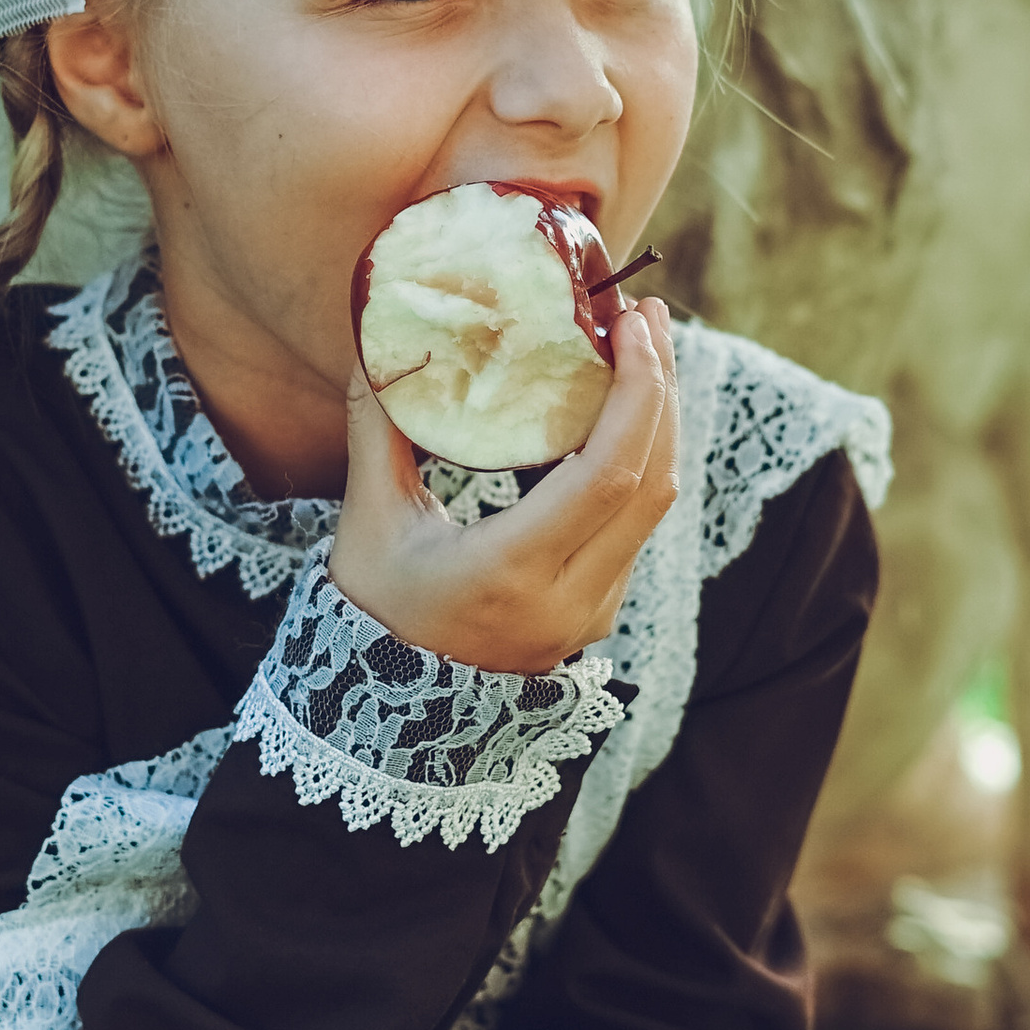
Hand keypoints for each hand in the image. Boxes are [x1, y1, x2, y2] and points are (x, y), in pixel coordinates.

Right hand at [331, 298, 679, 673]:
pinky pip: (637, 523)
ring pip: (655, 503)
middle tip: (644, 313)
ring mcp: (593, 609)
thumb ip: (378, 426)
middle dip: (659, 388)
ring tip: (640, 347)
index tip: (631, 326)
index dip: (636, 393)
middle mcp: (570, 597)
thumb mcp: (369, 520)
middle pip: (652, 481)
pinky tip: (618, 410)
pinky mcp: (600, 608)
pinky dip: (638, 458)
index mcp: (513, 572)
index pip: (609, 475)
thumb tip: (371, 336)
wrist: (393, 715)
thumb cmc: (373, 611)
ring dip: (657, 420)